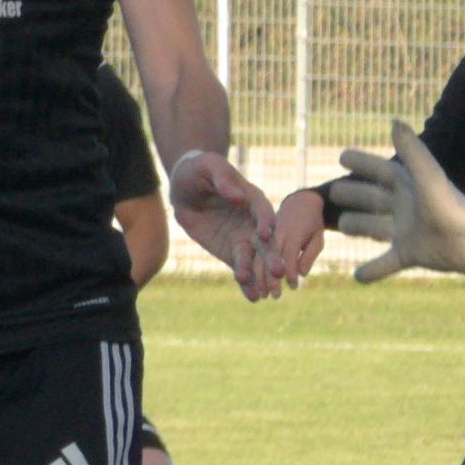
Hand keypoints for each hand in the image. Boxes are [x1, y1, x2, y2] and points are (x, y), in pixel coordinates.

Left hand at [167, 148, 295, 302]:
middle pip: (265, 241)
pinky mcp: (232, 251)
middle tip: (278, 272)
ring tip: (260, 292)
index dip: (265, 222)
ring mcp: (244, 239)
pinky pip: (242, 268)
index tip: (266, 235)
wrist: (186, 188)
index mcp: (253, 200)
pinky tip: (253, 297)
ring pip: (255, 259)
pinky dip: (247, 282)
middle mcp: (254, 223)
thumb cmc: (200, 171)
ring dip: (259, 274)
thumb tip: (237, 196)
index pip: (263, 212)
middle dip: (271, 256)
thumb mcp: (209, 167)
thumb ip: (223, 180)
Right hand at [321, 139, 464, 283]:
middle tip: (333, 193)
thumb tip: (395, 121)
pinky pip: (385, 264)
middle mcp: (402, 207)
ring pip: (372, 228)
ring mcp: (404, 231)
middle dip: (352, 194)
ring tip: (342, 227)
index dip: (360, 162)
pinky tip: (358, 278)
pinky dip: (372, 271)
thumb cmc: (450, 206)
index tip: (342, 157)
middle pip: (369, 198)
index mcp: (405, 186)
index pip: (377, 169)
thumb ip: (412, 150)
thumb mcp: (428, 175)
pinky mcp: (409, 254)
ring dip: (357, 227)